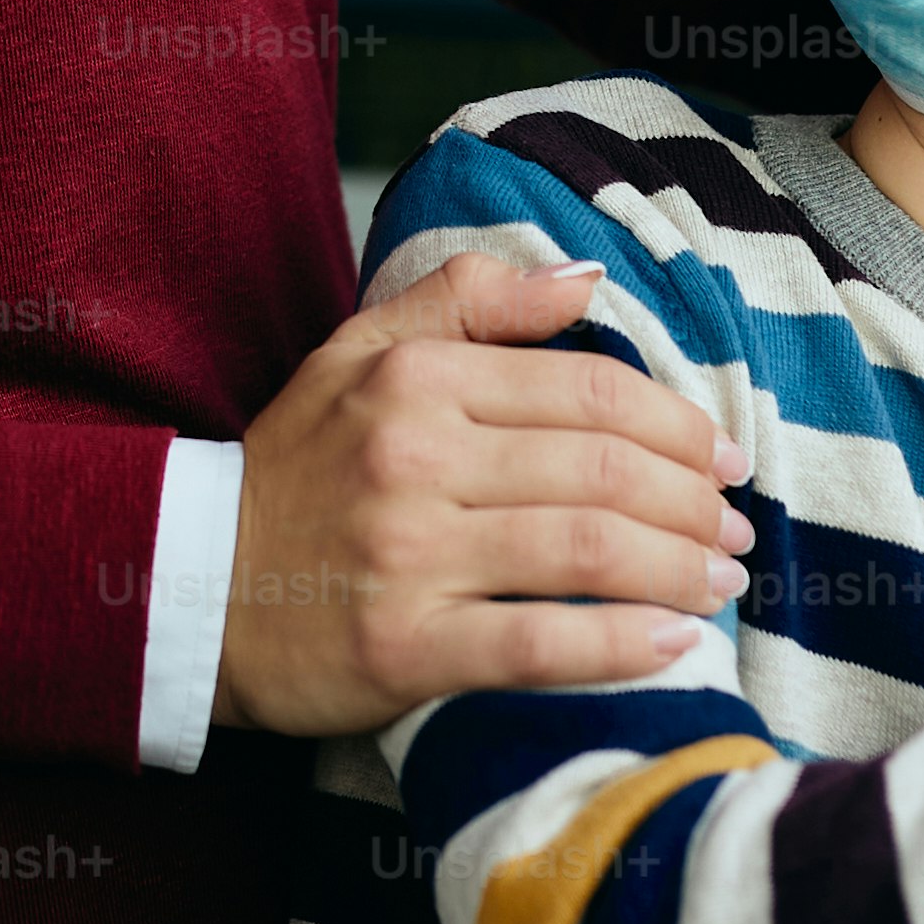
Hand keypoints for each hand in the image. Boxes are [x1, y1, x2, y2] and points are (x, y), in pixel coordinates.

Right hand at [214, 251, 751, 734]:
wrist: (188, 588)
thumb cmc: (291, 473)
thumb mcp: (356, 353)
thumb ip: (469, 302)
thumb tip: (584, 277)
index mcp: (415, 379)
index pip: (589, 390)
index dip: (678, 425)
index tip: (723, 457)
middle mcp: (413, 457)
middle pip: (603, 471)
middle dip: (694, 503)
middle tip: (736, 529)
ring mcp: (409, 554)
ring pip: (586, 551)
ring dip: (679, 569)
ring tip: (721, 583)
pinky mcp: (403, 645)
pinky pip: (541, 643)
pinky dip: (621, 645)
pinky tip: (673, 644)